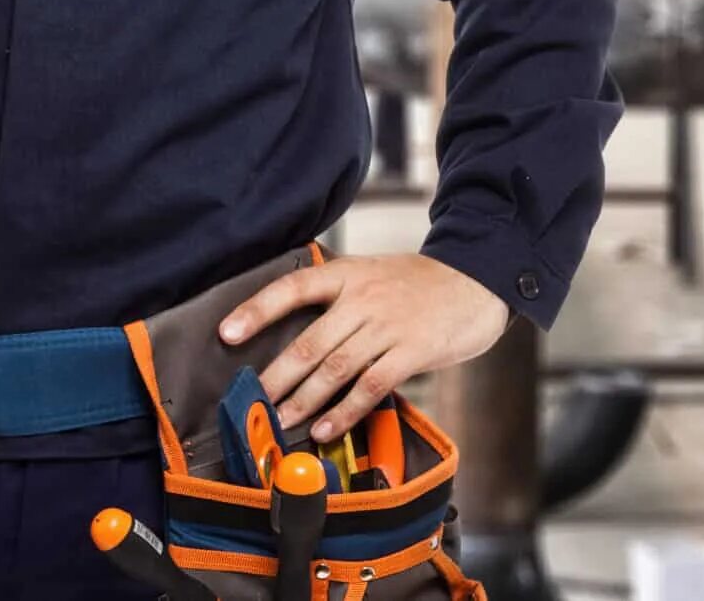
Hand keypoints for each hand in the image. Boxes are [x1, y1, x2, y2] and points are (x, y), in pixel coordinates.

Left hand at [218, 254, 512, 447]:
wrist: (476, 282)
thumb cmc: (420, 285)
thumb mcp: (374, 276)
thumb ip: (340, 300)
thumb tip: (298, 342)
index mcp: (348, 274)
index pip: (292, 288)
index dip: (257, 310)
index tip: (227, 333)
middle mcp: (363, 298)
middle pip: (309, 341)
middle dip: (277, 376)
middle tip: (253, 401)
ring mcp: (388, 325)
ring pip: (335, 368)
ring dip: (304, 400)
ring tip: (282, 421)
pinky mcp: (412, 351)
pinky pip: (370, 387)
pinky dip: (344, 411)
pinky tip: (325, 428)